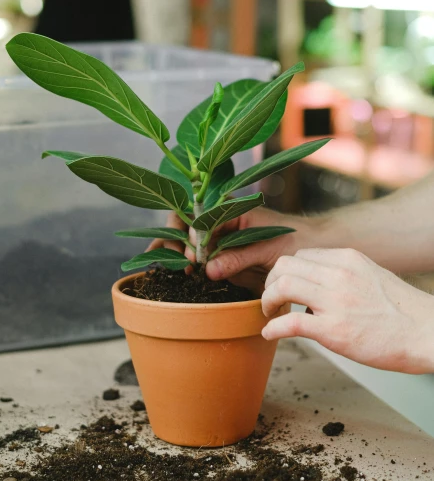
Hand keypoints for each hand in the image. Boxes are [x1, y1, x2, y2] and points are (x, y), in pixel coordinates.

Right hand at [148, 207, 312, 294]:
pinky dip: (180, 262)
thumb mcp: (268, 249)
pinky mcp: (218, 257)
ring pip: (183, 239)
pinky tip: (171, 271)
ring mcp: (216, 238)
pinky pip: (194, 257)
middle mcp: (219, 220)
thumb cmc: (295, 241)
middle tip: (181, 261)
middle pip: (183, 221)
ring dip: (173, 251)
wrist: (311, 249)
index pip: (199, 215)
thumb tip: (208, 269)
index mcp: (231, 209)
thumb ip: (238, 257)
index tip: (196, 254)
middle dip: (174, 238)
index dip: (192, 234)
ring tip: (170, 267)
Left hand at [261, 248, 433, 373]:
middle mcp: (339, 274)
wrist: (425, 333)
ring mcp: (336, 301)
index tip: (283, 287)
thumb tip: (316, 287)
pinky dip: (272, 328)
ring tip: (270, 313)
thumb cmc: (401, 312)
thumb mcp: (370, 276)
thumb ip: (342, 276)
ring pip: (281, 286)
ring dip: (267, 300)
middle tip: (272, 299)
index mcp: (348, 259)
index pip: (301, 255)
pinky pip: (290, 322)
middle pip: (284, 265)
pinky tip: (269, 333)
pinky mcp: (334, 330)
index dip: (286, 272)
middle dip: (270, 282)